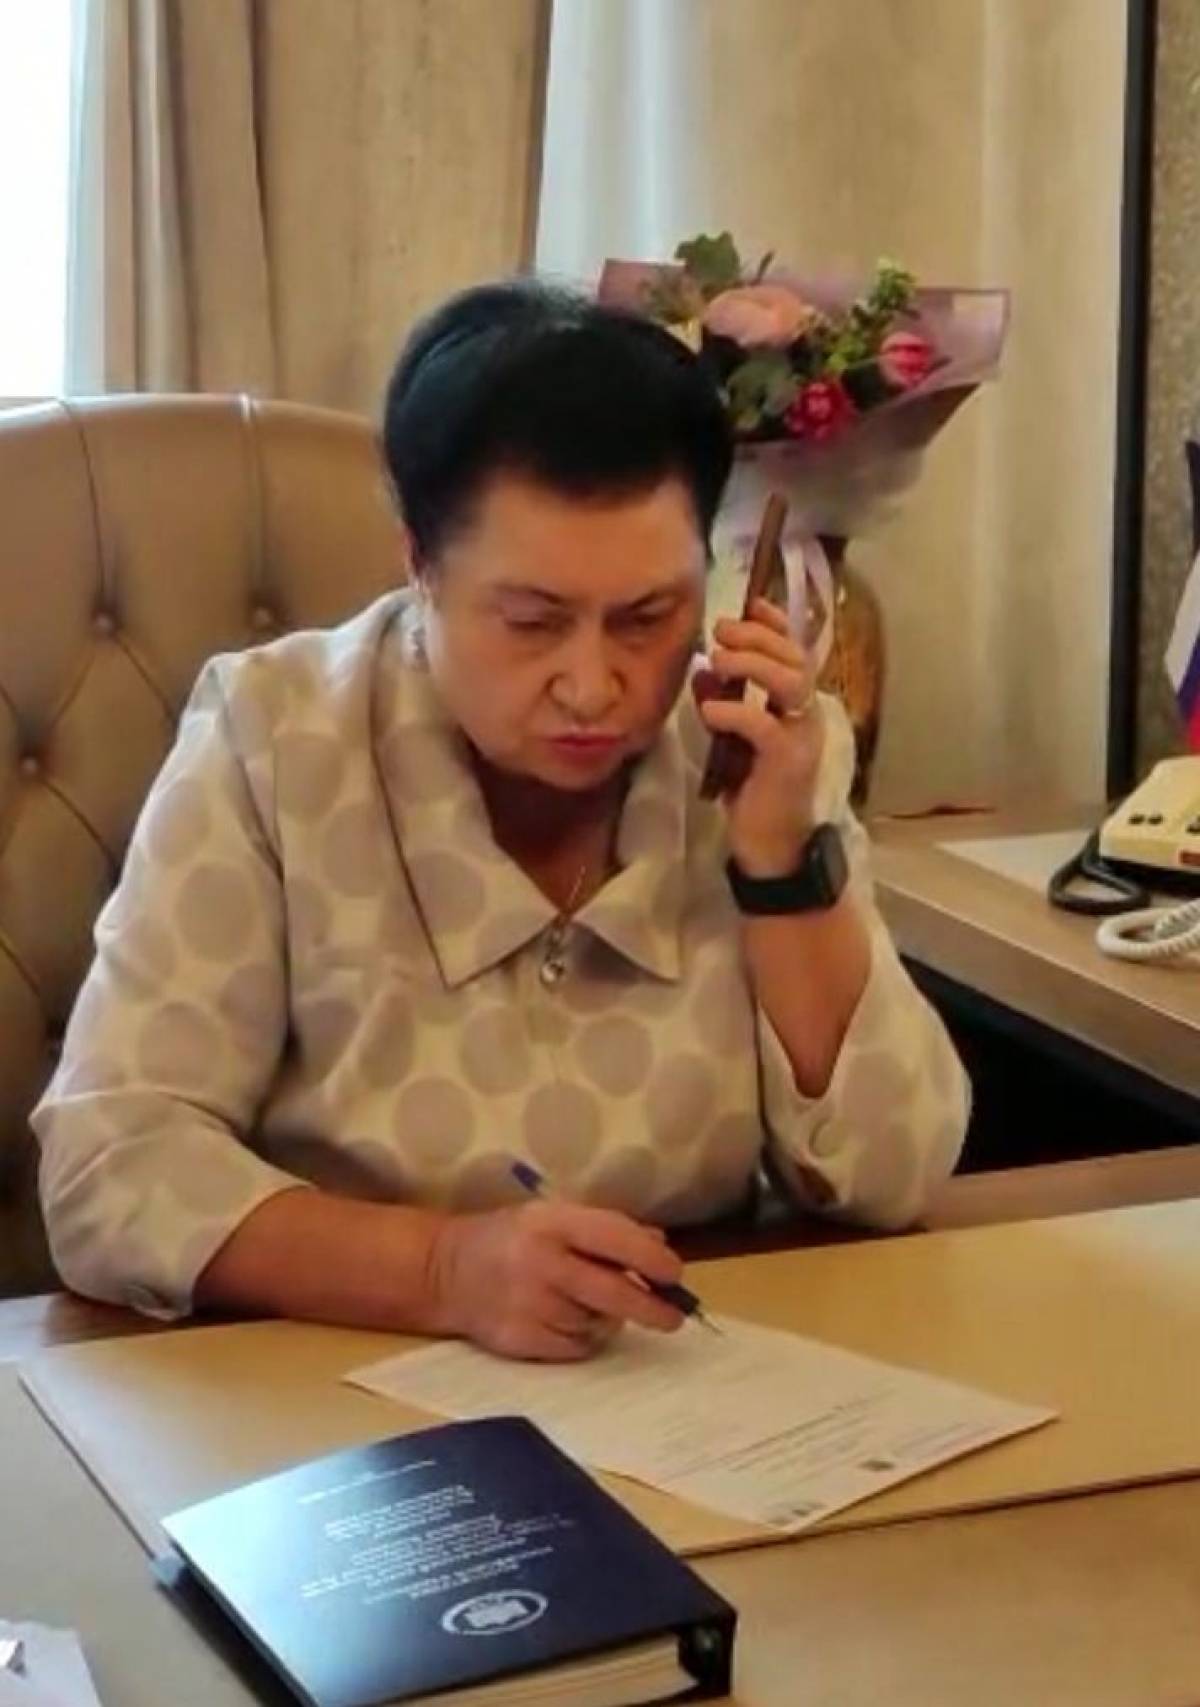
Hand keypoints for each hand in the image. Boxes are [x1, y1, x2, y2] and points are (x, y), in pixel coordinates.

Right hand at [426, 1200, 685, 1360]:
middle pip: (613, 1293)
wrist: (445, 1271)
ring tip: (587, 1303)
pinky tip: (567, 1321)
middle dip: (652, 1307)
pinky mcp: (520, 1339)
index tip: (676, 1274)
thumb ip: (606, 1228)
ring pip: (597, 1324)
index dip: (652, 1259)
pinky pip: (575, 1348)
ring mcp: (528, 1304)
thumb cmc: (513, 1237)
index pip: (615, 1239)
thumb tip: (659, 1246)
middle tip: (674, 1317)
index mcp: (551, 1222)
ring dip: (608, 1319)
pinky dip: (584, 1339)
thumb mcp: (555, 1215)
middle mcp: (540, 1262)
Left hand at [694, 597, 823, 874]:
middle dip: (757, 637)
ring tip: (718, 660)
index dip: (775, 624)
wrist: (772, 844)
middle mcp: (807, 715)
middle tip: (721, 631)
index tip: (748, 604)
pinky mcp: (787, 762)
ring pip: (790, 682)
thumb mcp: (733, 740)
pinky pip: (763, 725)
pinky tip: (710, 711)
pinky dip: (735, 712)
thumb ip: (723, 704)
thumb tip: (700, 673)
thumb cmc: (754, 791)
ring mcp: (801, 737)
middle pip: (794, 659)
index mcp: (796, 706)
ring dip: (752, 664)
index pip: (796, 652)